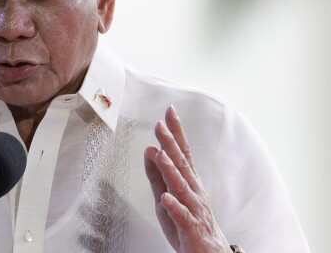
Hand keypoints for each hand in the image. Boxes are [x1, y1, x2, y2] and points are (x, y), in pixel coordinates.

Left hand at [144, 105, 230, 252]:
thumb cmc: (187, 225)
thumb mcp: (165, 197)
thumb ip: (156, 175)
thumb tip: (148, 150)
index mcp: (188, 183)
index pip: (182, 153)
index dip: (176, 133)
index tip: (169, 112)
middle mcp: (193, 192)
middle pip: (182, 165)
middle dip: (171, 144)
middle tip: (160, 125)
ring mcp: (194, 210)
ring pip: (182, 188)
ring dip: (171, 171)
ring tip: (161, 154)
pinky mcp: (192, 230)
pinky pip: (183, 218)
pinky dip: (175, 207)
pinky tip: (166, 197)